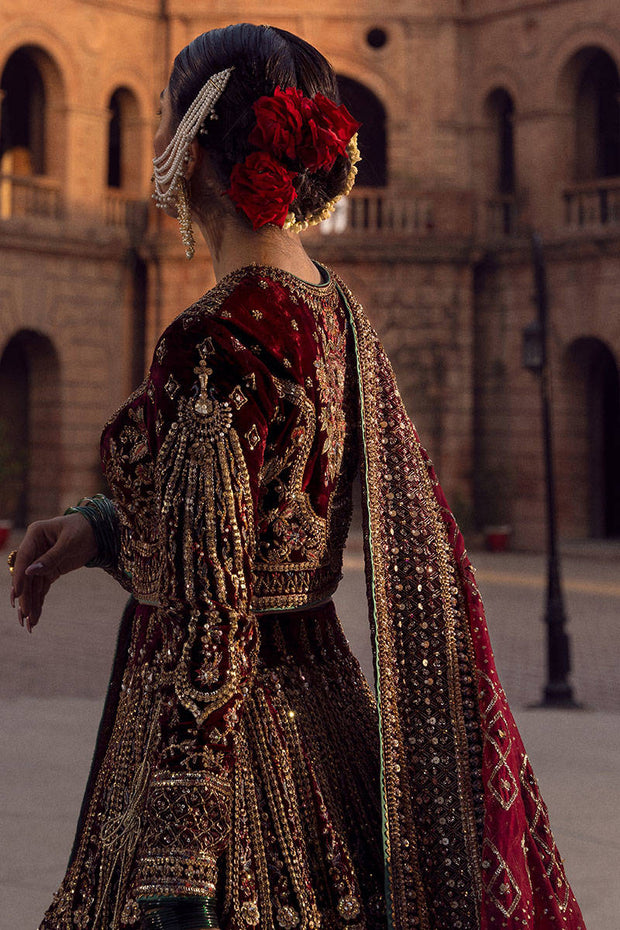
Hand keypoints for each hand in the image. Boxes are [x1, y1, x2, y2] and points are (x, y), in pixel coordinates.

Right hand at [10, 513, 97, 631]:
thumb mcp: (70, 542)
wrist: (100, 531)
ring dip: (30, 604)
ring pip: (32, 585)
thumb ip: (51, 557)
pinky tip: (35, 617)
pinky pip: (41, 588)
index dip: (18, 576)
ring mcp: (41, 560)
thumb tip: (29, 572)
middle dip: (25, 597)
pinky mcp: (50, 570)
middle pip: (26, 575)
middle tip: (24, 616)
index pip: (23, 558)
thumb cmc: (84, 529)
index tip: (17, 594)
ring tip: (29, 624)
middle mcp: (34, 548)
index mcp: (35, 534)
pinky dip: (38, 601)